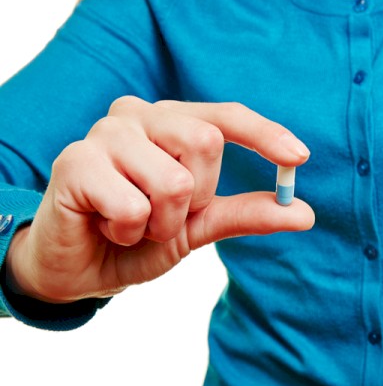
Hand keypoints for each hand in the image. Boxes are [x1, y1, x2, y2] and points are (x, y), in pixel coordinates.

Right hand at [6, 96, 314, 302]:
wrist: (82, 269)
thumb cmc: (140, 237)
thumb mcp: (201, 226)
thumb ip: (247, 213)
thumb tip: (304, 213)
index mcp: (171, 122)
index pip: (225, 117)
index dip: (264, 135)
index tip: (299, 157)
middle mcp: (138, 115)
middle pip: (205, 143)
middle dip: (197, 199)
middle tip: (163, 215)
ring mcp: (105, 134)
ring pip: (174, 181)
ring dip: (162, 223)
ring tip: (132, 224)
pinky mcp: (74, 161)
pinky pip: (133, 206)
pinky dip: (129, 232)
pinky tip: (107, 227)